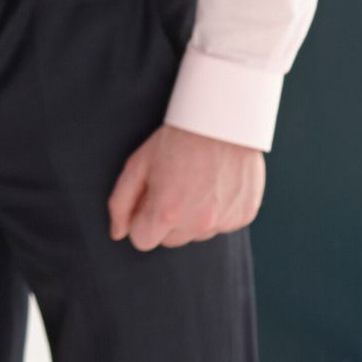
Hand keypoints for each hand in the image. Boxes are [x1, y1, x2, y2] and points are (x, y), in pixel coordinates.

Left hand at [107, 123, 264, 248]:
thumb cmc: (175, 140)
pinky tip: (215, 184)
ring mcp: (224, 222)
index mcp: (166, 212)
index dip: (141, 220)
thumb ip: (121, 203)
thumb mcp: (137, 164)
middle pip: (170, 240)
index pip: (142, 241)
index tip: (148, 200)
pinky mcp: (244, 216)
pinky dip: (217, 211)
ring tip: (195, 182)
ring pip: (197, 234)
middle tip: (172, 186)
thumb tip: (117, 233)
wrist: (222, 121)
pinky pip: (223, 225)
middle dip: (165, 220)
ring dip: (192, 217)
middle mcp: (197, 223)